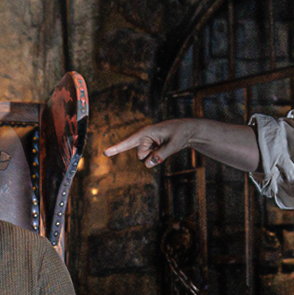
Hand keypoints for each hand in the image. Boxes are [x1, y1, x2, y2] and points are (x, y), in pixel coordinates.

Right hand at [103, 117, 259, 171]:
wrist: (188, 130)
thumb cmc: (181, 133)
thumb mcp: (174, 144)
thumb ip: (161, 155)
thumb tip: (148, 164)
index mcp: (146, 132)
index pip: (129, 142)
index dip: (117, 148)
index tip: (105, 153)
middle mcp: (144, 137)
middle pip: (140, 155)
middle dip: (150, 156)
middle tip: (165, 145)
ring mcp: (147, 142)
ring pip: (145, 158)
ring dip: (155, 156)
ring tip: (166, 144)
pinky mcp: (150, 147)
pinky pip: (150, 158)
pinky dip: (157, 156)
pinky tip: (165, 147)